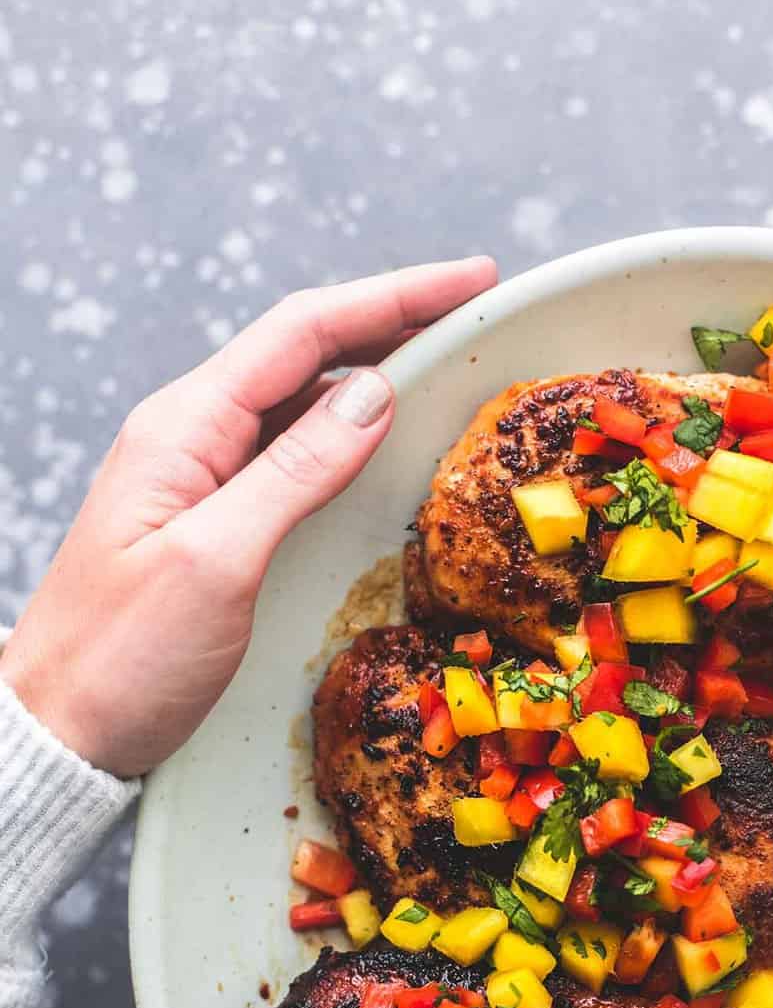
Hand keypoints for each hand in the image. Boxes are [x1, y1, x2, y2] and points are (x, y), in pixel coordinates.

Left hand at [0, 257, 496, 776]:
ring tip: (447, 358)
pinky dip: (349, 433)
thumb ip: (295, 474)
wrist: (60, 728)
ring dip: (375, 371)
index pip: (303, 332)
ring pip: (301, 400)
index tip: (472, 278)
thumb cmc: (121, 657)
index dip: (393, 297)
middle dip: (393, 320)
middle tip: (476, 307)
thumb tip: (373, 397)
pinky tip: (385, 439)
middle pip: (305, 352)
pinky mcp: (214, 520)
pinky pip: (292, 453)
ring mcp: (200, 476)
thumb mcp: (216, 562)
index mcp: (184, 427)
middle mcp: (191, 436)